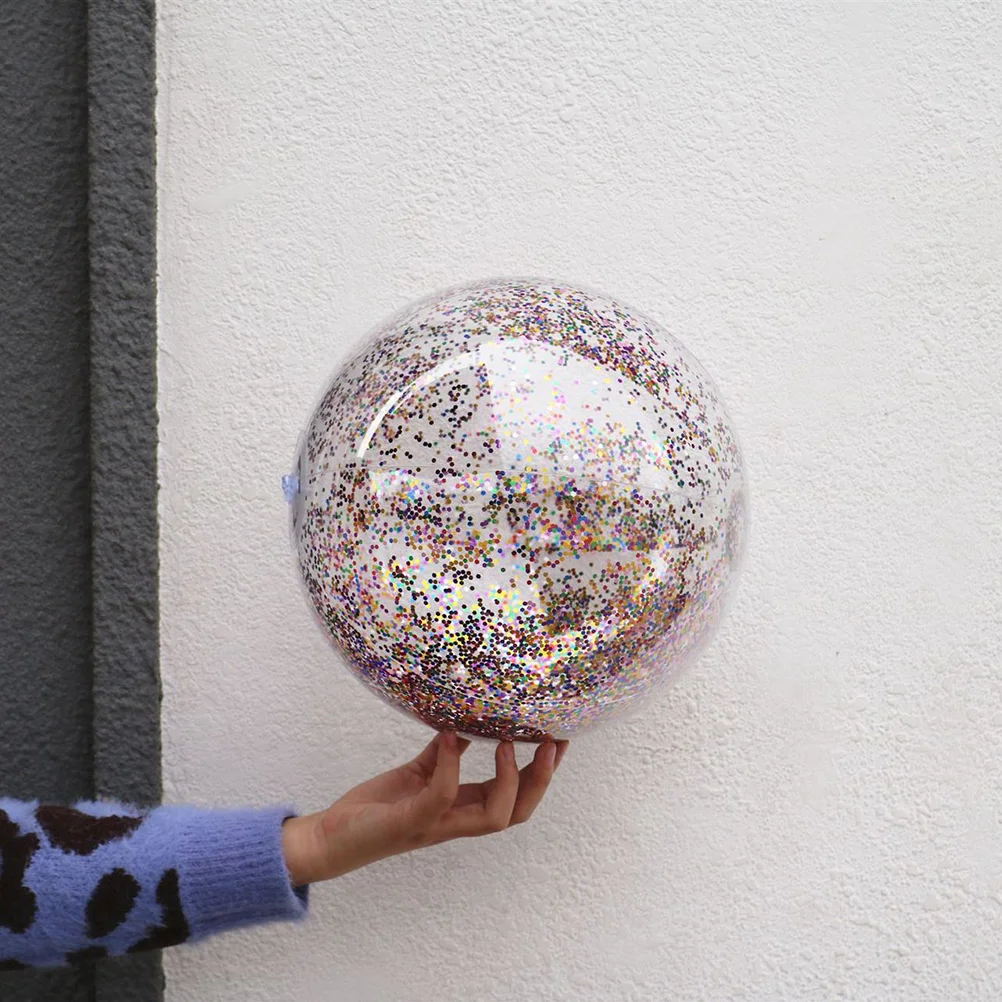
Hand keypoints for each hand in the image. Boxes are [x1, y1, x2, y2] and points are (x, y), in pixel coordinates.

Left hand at [281, 732, 567, 884]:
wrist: (332, 837)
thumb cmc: (375, 807)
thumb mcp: (416, 773)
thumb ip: (443, 755)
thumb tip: (462, 724)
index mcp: (462, 807)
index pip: (516, 797)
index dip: (541, 774)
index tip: (558, 741)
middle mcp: (456, 821)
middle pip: (517, 811)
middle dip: (540, 780)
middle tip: (552, 744)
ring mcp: (435, 824)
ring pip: (493, 816)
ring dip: (508, 778)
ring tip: (507, 741)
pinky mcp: (410, 821)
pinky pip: (441, 796)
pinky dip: (450, 765)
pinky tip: (448, 735)